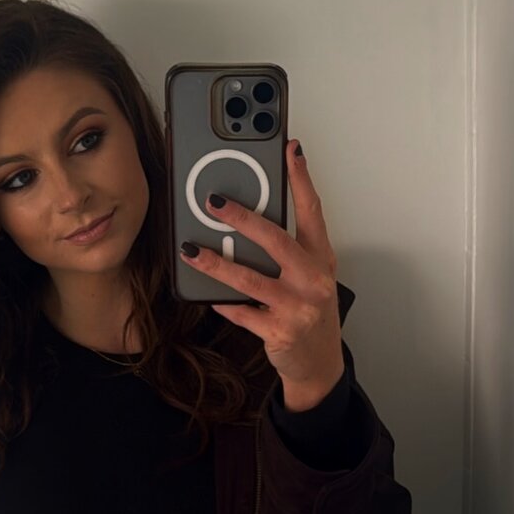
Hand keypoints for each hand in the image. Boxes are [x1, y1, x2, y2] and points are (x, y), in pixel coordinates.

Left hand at [179, 138, 344, 408]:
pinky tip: (205, 292)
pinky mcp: (279, 332)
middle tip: (215, 202)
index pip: (313, 212)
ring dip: (216, 262)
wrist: (319, 363)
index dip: (301, 179)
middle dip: (243, 218)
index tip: (290, 149)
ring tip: (192, 249)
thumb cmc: (310, 313)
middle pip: (276, 240)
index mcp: (320, 259)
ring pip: (250, 278)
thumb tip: (248, 218)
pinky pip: (241, 311)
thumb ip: (290, 249)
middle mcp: (313, 281)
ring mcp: (297, 308)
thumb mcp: (311, 276)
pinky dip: (222, 301)